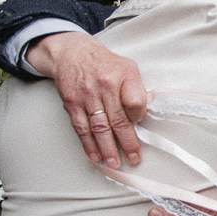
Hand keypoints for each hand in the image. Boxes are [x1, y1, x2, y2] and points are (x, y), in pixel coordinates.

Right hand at [29, 32, 147, 167]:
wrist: (73, 53)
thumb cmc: (104, 63)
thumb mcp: (128, 68)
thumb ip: (136, 90)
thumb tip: (144, 114)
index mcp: (123, 75)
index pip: (136, 102)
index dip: (139, 117)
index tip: (140, 125)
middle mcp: (104, 86)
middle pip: (118, 119)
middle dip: (127, 142)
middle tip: (133, 158)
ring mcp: (87, 96)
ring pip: (99, 127)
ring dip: (107, 148)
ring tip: (114, 162)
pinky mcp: (72, 104)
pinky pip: (81, 127)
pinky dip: (88, 144)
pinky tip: (94, 155)